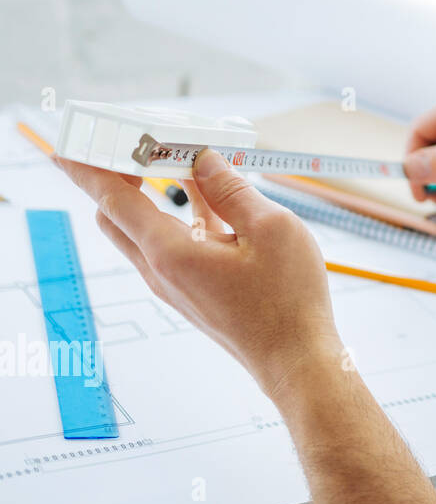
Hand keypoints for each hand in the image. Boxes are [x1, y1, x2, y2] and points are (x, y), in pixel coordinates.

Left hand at [57, 150, 341, 400]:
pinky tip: (209, 196)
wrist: (296, 358)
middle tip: (132, 145)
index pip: (113, 199)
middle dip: (115, 177)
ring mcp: (176, 284)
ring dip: (153, 193)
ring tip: (179, 160)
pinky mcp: (194, 291)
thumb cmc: (287, 301)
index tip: (71, 146)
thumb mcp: (271, 229)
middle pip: (118, 216)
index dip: (89, 169)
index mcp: (171, 253)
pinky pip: (175, 243)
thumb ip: (232, 190)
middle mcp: (162, 270)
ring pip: (146, 230)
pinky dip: (182, 214)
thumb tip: (205, 159)